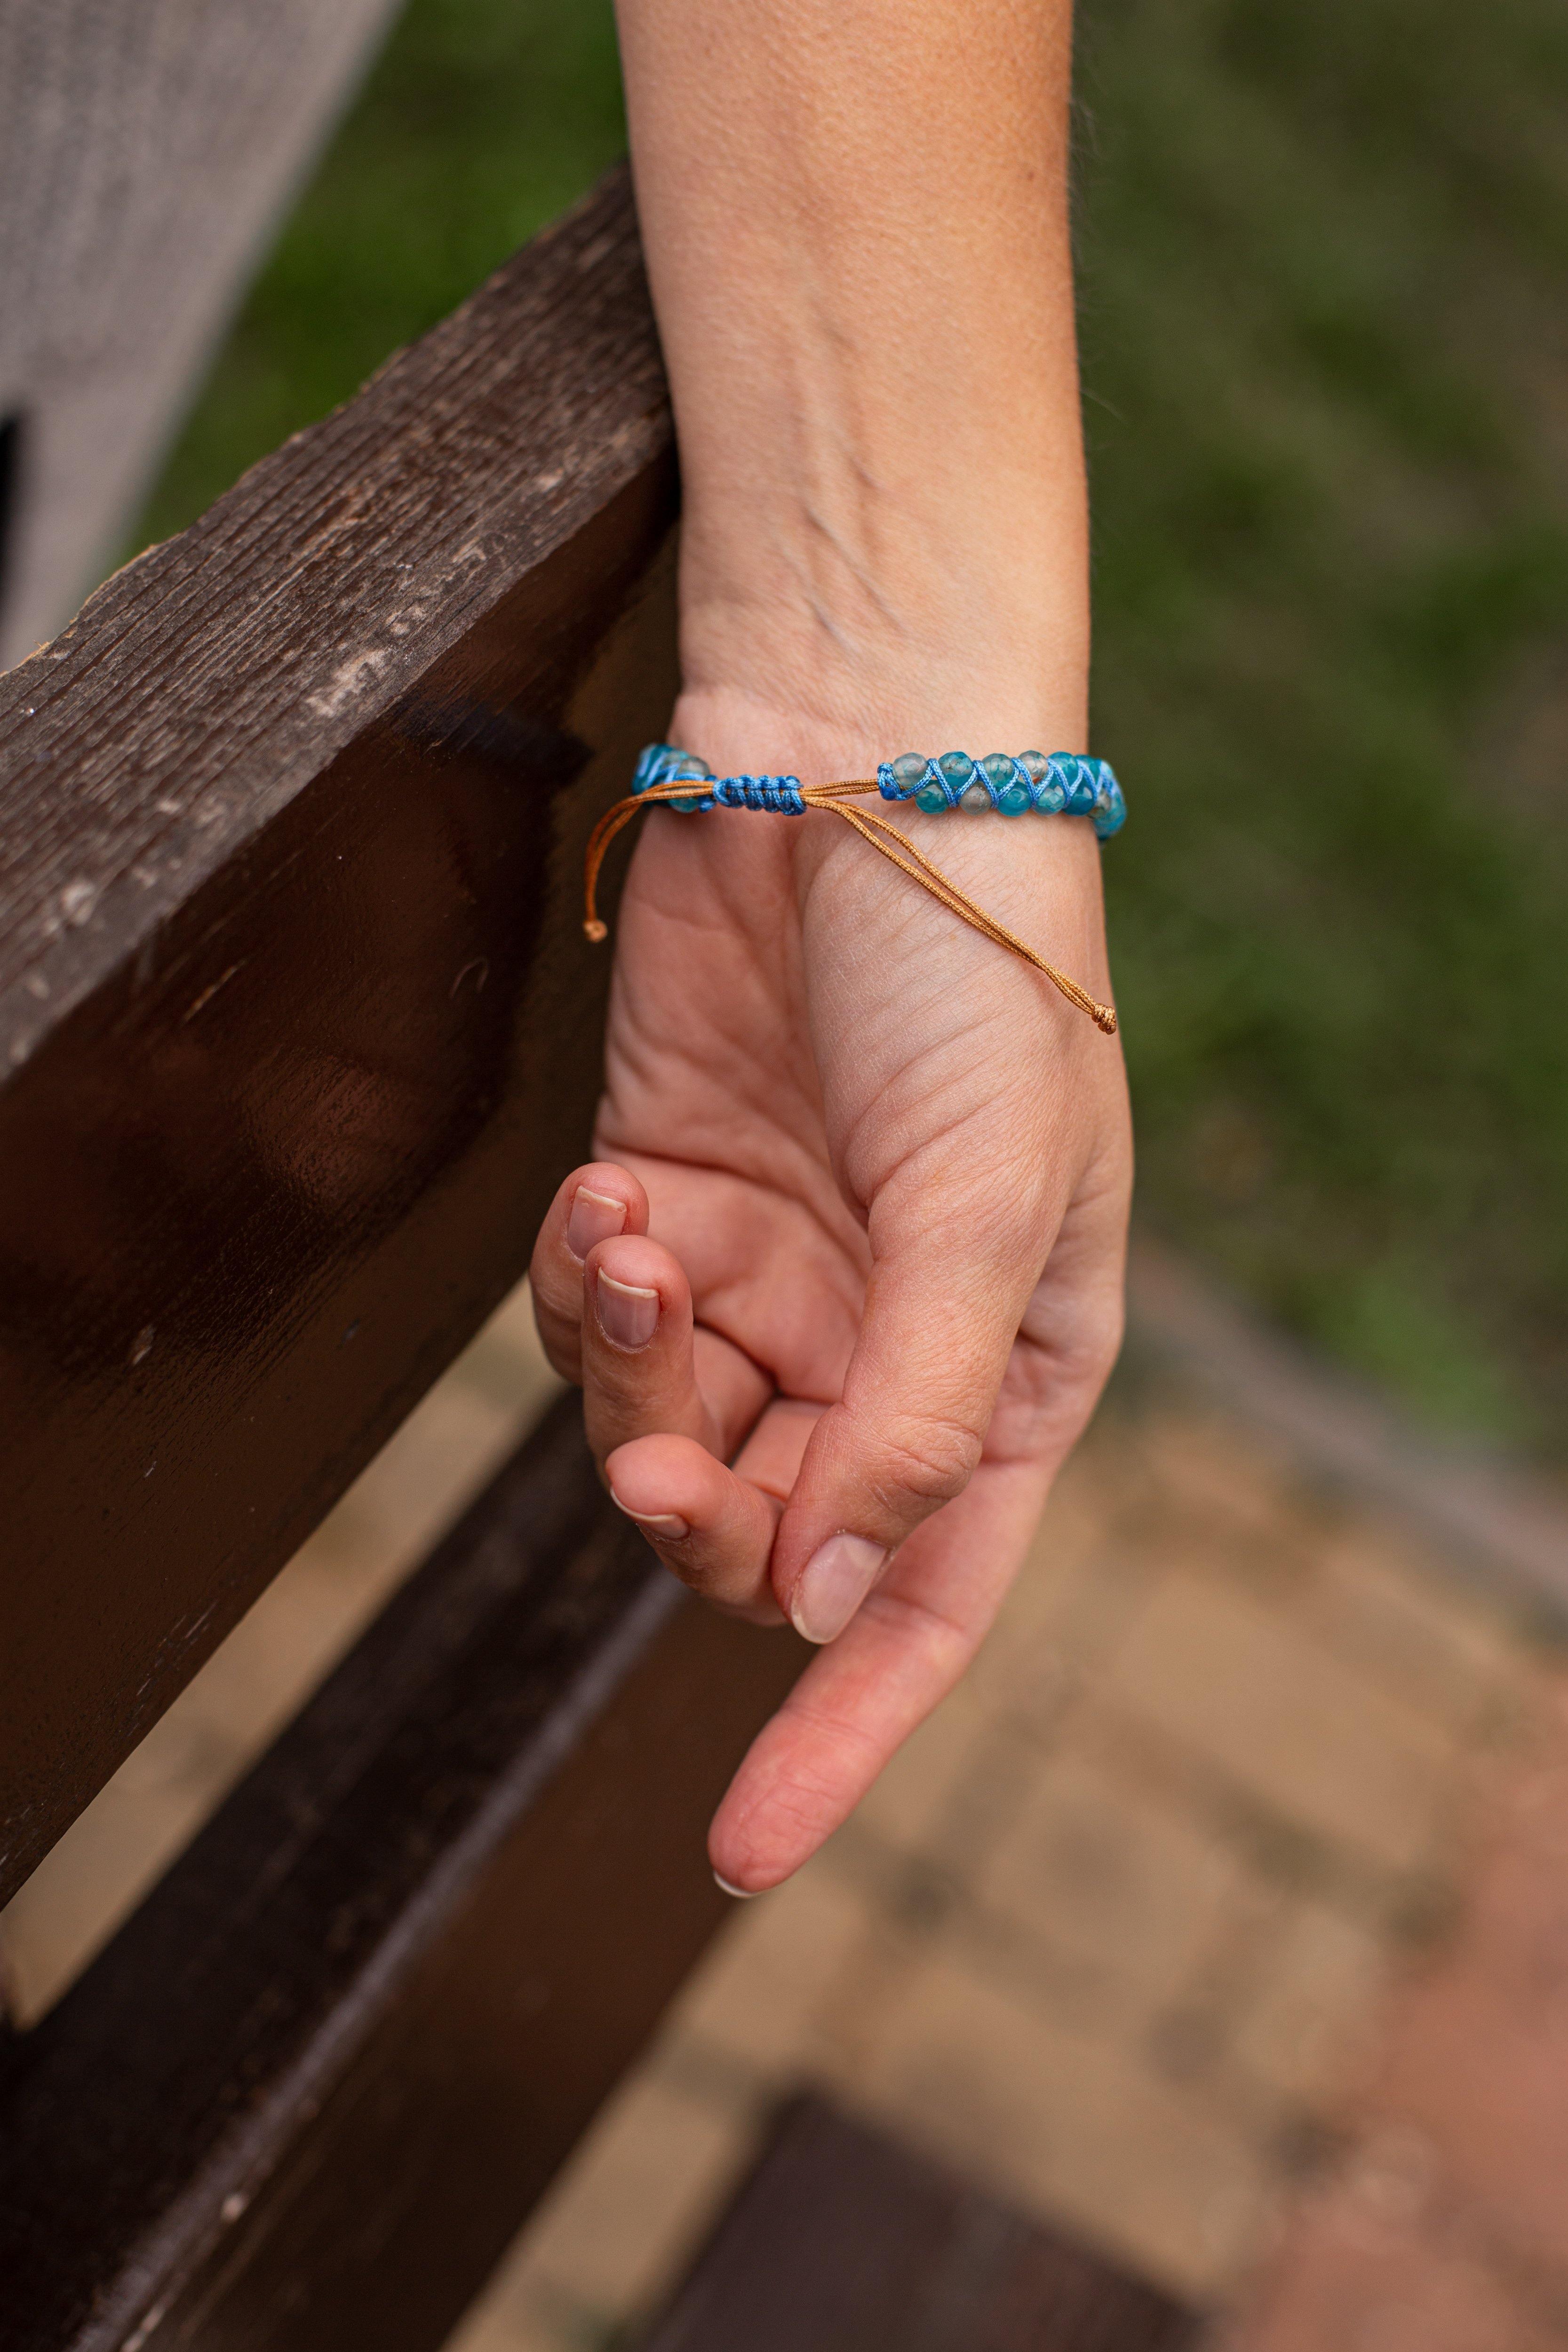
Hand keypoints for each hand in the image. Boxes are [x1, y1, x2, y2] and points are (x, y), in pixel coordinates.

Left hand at [529, 701, 1131, 1891]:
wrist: (861, 778)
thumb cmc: (979, 985)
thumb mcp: (985, 1212)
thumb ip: (914, 1420)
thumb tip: (836, 1601)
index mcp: (1003, 1374)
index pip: (919, 1602)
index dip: (838, 1734)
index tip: (742, 1851)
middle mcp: (879, 1349)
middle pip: (762, 1527)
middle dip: (698, 1512)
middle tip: (665, 1457)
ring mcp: (766, 1278)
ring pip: (657, 1423)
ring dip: (628, 1369)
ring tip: (635, 1239)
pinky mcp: (664, 1196)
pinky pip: (591, 1310)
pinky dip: (581, 1276)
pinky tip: (611, 1190)